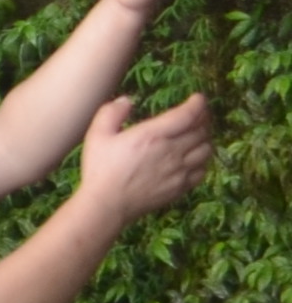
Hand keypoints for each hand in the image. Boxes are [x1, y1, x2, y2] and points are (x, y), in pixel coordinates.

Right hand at [72, 91, 218, 232]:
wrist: (108, 204)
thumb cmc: (100, 168)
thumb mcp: (97, 135)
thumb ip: (111, 113)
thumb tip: (128, 100)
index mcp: (152, 135)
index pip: (187, 115)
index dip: (197, 104)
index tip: (198, 98)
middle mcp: (172, 151)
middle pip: (201, 130)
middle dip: (203, 119)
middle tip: (198, 114)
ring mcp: (179, 171)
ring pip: (206, 150)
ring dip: (205, 138)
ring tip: (198, 134)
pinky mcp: (181, 187)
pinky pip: (203, 170)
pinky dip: (203, 160)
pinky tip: (194, 158)